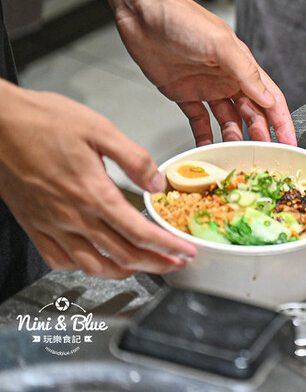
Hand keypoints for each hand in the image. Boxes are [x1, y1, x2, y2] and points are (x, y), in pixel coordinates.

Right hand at [0, 82, 196, 277]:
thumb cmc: (44, 120)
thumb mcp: (100, 129)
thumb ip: (134, 159)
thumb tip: (157, 184)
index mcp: (93, 193)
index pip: (139, 232)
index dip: (167, 247)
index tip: (185, 252)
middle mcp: (72, 216)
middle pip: (122, 255)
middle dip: (154, 263)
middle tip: (175, 264)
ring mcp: (50, 224)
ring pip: (91, 265)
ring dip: (122, 271)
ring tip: (142, 266)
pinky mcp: (33, 224)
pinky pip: (59, 259)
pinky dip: (81, 266)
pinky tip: (94, 259)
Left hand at [113, 0, 295, 145]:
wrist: (141, 10)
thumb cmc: (182, 17)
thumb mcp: (221, 44)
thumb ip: (247, 73)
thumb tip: (269, 99)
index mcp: (242, 66)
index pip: (271, 99)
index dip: (282, 122)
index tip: (289, 143)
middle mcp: (227, 78)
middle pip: (251, 114)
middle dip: (260, 136)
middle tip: (262, 157)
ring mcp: (206, 87)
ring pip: (228, 120)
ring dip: (233, 138)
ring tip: (235, 156)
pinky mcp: (183, 93)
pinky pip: (198, 120)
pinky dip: (203, 136)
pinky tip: (206, 149)